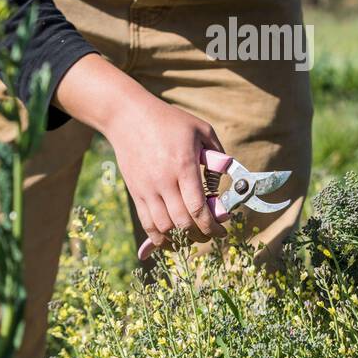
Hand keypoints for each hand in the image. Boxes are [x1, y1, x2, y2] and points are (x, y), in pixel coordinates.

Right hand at [51, 53, 229, 251]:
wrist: (128, 117)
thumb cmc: (168, 121)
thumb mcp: (200, 129)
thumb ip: (218, 152)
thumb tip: (228, 174)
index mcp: (183, 166)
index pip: (197, 207)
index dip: (212, 225)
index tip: (222, 231)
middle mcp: (164, 181)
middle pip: (182, 222)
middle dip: (200, 235)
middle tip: (210, 234)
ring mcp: (147, 189)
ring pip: (164, 227)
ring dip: (181, 238)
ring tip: (193, 236)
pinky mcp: (136, 192)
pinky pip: (147, 223)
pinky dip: (159, 237)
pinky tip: (171, 240)